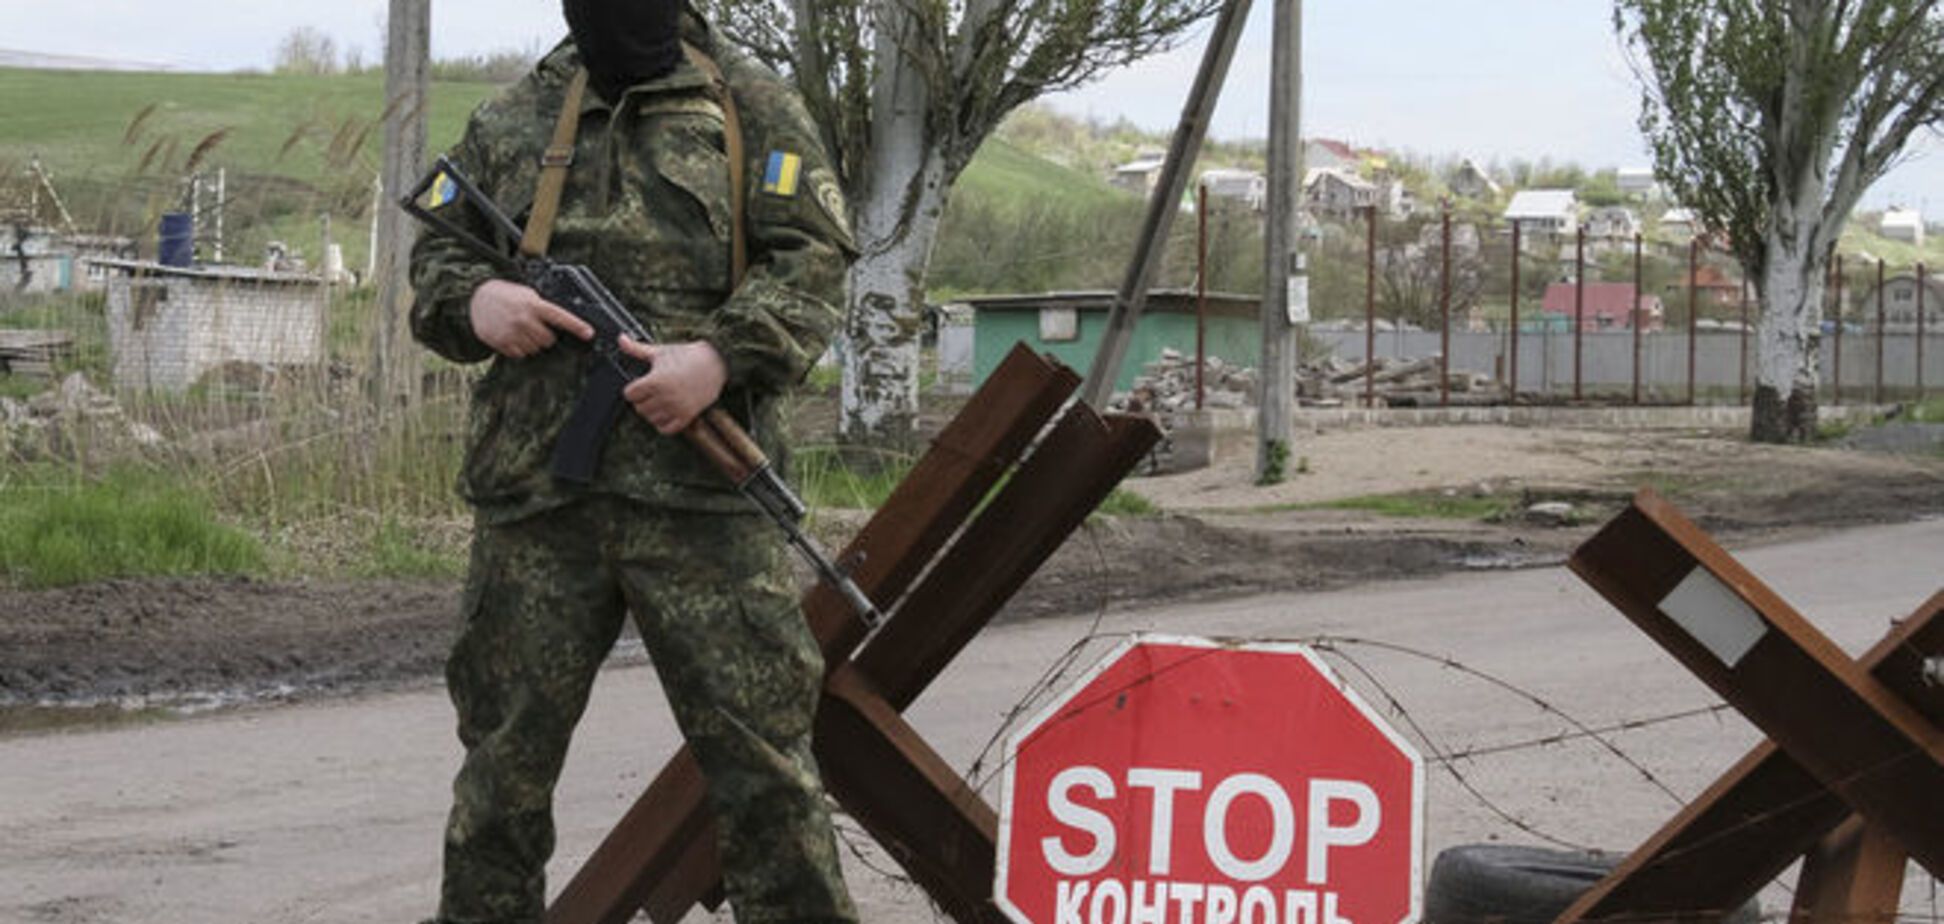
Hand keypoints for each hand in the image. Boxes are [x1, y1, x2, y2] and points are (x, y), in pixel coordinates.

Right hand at [468, 279, 593, 357]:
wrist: (476, 299)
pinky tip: (512, 335)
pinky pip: (521, 354)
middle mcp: (524, 320)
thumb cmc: (505, 295)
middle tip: (535, 326)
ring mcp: (513, 333)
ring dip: (533, 342)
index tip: (589, 333)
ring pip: (536, 349)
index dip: (577, 326)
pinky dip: (520, 348)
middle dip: (546, 335)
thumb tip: (559, 321)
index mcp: (533, 304)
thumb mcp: (526, 293)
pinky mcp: (502, 343)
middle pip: (549, 339)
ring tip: (522, 329)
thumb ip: (542, 306)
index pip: (560, 317)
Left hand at [619, 338, 727, 433]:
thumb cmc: (687, 356)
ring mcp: (676, 408)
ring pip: (651, 419)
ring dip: (652, 412)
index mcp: (655, 381)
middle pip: (639, 408)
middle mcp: (664, 396)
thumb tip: (620, 339)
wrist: (715, 362)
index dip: (633, 389)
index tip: (640, 385)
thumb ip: (637, 349)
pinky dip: (663, 423)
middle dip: (643, 400)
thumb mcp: (660, 352)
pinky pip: (666, 429)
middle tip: (651, 392)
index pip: (629, 394)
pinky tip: (667, 412)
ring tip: (660, 401)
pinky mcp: (687, 416)